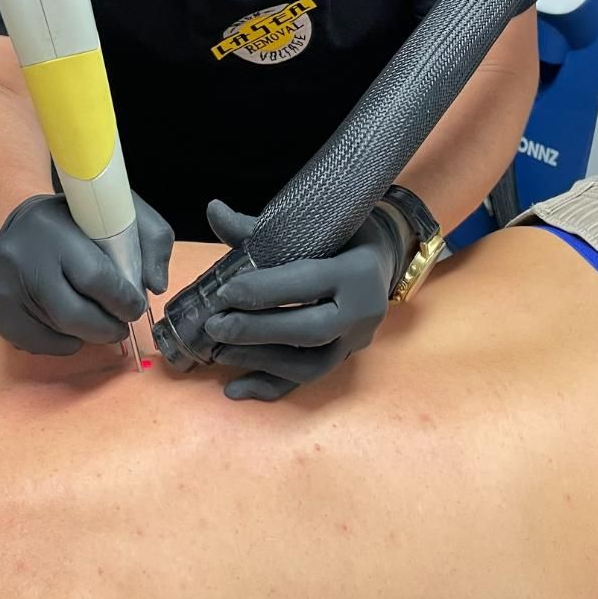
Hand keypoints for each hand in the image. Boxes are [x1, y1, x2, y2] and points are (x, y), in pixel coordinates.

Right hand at [0, 191, 173, 355]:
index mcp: (55, 228)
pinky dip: (59, 344)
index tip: (136, 306)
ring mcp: (6, 286)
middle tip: (121, 326)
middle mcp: (24, 258)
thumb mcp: (118, 212)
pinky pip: (33, 343)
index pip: (95, 277)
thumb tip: (156, 285)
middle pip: (73, 314)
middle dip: (107, 328)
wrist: (22, 223)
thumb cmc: (78, 220)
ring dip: (87, 336)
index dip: (122, 301)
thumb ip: (150, 239)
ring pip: (56, 331)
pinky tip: (72, 332)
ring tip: (100, 325)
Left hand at [201, 201, 405, 401]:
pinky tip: (236, 388)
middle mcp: (364, 310)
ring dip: (260, 362)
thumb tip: (213, 211)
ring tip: (219, 353)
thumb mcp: (314, 222)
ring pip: (311, 365)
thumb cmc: (346, 232)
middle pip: (310, 331)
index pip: (308, 283)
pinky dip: (270, 386)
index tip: (224, 292)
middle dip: (258, 332)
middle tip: (215, 327)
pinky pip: (309, 381)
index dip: (264, 290)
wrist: (384, 255)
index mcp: (358, 269)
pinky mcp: (347, 358)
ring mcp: (358, 340)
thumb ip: (261, 226)